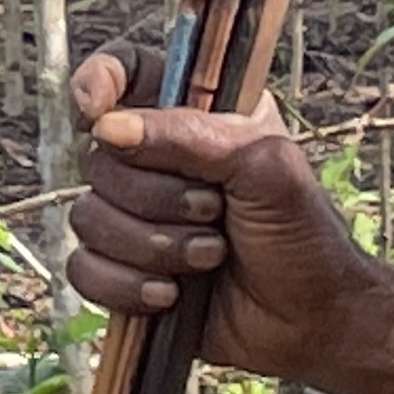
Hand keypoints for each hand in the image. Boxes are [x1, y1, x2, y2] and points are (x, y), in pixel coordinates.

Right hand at [61, 46, 386, 384]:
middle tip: (213, 211)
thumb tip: (107, 129)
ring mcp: (135, 216)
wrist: (310, 321)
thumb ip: (188, 136)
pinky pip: (83, 268)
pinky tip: (170, 294)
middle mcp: (156, 160)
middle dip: (155, 195)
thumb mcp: (264, 168)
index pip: (124, 71)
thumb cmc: (302, 236)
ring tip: (208, 257)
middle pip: (98, 156)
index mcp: (193, 115)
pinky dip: (126, 285)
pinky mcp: (123, 270)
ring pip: (87, 216)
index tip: (97, 112)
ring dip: (151, 245)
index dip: (99, 81)